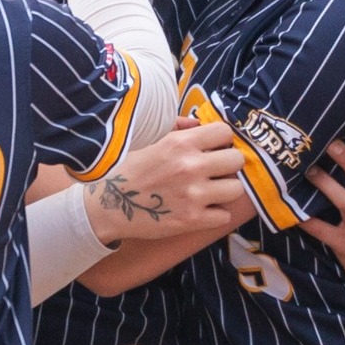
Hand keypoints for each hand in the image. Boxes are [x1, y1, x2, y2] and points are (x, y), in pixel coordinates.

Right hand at [83, 121, 245, 243]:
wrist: (108, 206)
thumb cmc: (128, 173)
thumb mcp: (150, 143)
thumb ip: (178, 130)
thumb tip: (198, 123)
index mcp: (180, 143)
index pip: (224, 132)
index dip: (222, 141)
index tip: (215, 148)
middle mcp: (190, 166)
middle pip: (236, 160)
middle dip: (228, 166)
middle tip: (216, 172)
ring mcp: (193, 194)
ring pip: (236, 189)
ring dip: (225, 191)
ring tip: (212, 192)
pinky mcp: (192, 220)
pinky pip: (224, 215)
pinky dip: (216, 215)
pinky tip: (203, 211)